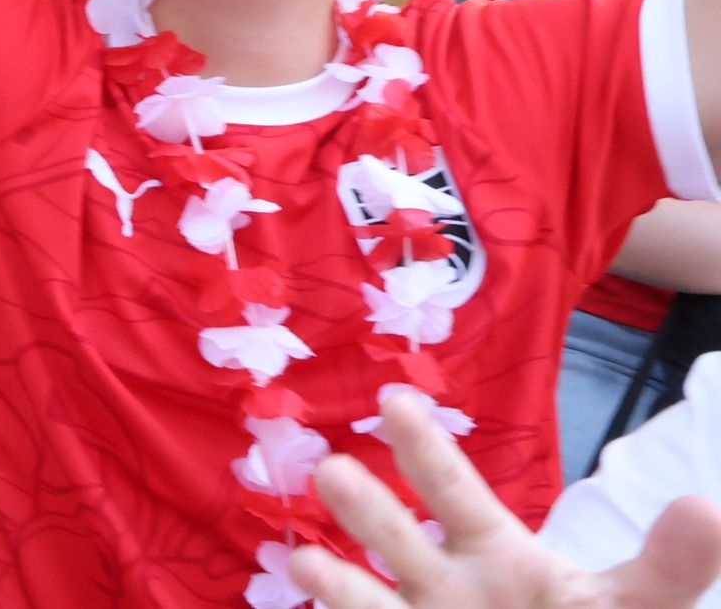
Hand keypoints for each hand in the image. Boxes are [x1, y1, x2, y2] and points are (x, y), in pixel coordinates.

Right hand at [289, 385, 720, 608]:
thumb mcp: (634, 607)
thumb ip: (669, 566)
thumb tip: (706, 507)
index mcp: (492, 550)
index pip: (452, 490)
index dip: (424, 447)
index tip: (393, 397)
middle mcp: (441, 583)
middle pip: (399, 539)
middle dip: (366, 508)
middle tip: (333, 471)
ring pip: (369, 602)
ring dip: (338, 583)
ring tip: (307, 561)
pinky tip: (305, 604)